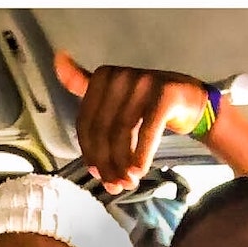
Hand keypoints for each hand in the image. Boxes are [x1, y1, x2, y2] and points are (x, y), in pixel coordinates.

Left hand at [55, 51, 206, 192]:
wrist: (189, 101)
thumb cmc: (146, 104)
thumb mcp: (113, 96)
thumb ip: (84, 84)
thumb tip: (58, 61)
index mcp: (103, 77)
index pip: (86, 123)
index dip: (89, 153)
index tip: (96, 174)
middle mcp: (122, 75)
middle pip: (103, 130)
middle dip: (106, 163)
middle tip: (114, 185)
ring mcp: (144, 81)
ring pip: (122, 132)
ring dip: (122, 164)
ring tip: (127, 182)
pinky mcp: (165, 93)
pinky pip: (147, 130)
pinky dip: (141, 155)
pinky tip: (139, 171)